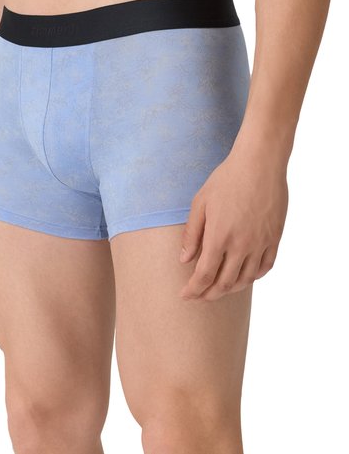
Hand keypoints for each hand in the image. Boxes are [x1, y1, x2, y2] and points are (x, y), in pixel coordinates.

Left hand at [179, 145, 288, 301]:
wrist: (260, 163)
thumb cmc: (226, 179)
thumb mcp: (200, 203)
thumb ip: (192, 234)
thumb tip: (184, 260)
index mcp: (219, 237)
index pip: (204, 276)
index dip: (193, 290)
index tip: (185, 296)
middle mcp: (241, 245)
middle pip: (225, 283)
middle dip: (209, 295)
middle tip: (200, 296)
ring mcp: (261, 243)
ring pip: (246, 279)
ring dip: (231, 288)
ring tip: (220, 289)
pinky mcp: (275, 237)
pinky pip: (265, 267)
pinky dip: (254, 277)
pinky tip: (245, 275)